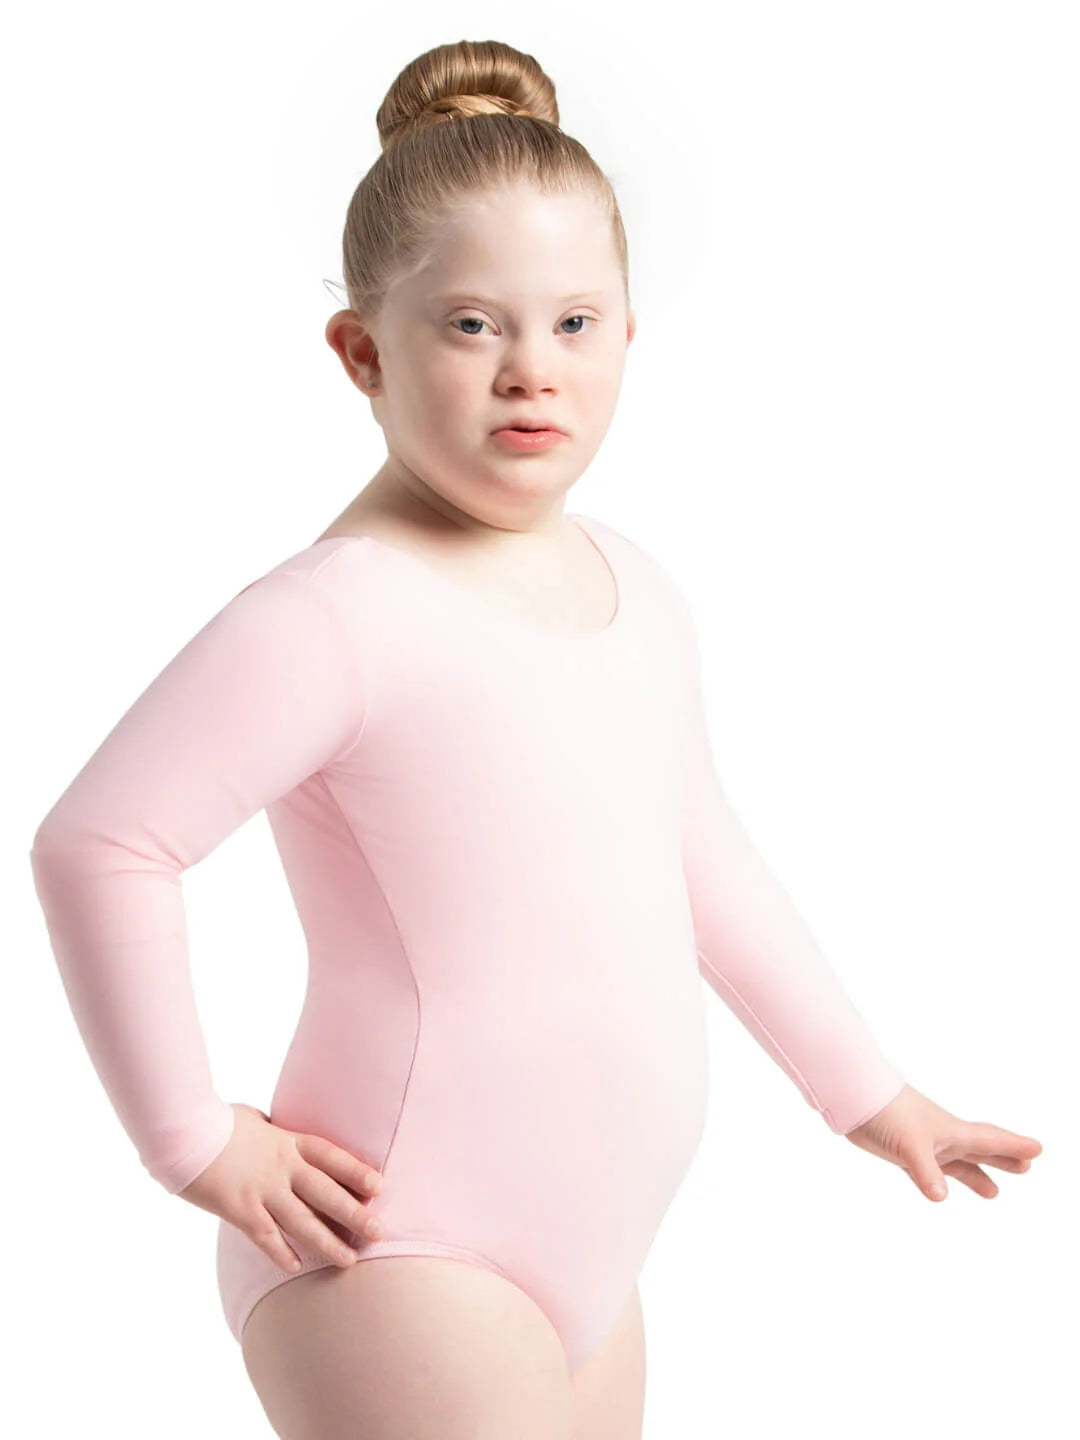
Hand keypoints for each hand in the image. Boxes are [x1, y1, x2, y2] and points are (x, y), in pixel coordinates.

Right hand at [177, 1102, 385, 1272]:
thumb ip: (270, 1131)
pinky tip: (297, 1268)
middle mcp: (281, 1167)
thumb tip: (274, 1130)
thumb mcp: (254, 1120)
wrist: (183, 1131)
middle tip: (379, 1232)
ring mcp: (262, 1190)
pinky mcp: (239, 1209)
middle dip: (354, 1214)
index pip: (331, 1157)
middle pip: (326, 1193)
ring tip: (349, 1261)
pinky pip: (266, 1237)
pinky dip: (281, 1254)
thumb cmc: (215, 1121)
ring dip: (327, 1243)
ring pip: (302, 1222)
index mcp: (287, 1141)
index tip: (379, 1186)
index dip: (356, 1171)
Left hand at [843, 1083, 1042, 1201]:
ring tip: (994, 1192)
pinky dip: (941, 1178)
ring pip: (958, 1161)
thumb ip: (926, 1171)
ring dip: (977, 1174)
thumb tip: (941, 1197)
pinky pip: (931, 1168)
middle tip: (1026, 1166)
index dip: (1014, 1145)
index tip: (1037, 1149)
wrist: (853, 1097)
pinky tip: (941, 1189)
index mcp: (951, 1132)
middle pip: (981, 1150)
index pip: (990, 1140)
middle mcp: (942, 1136)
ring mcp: (923, 1143)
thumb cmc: (886, 1112)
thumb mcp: (909, 1144)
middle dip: (1003, 1159)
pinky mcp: (903, 1150)